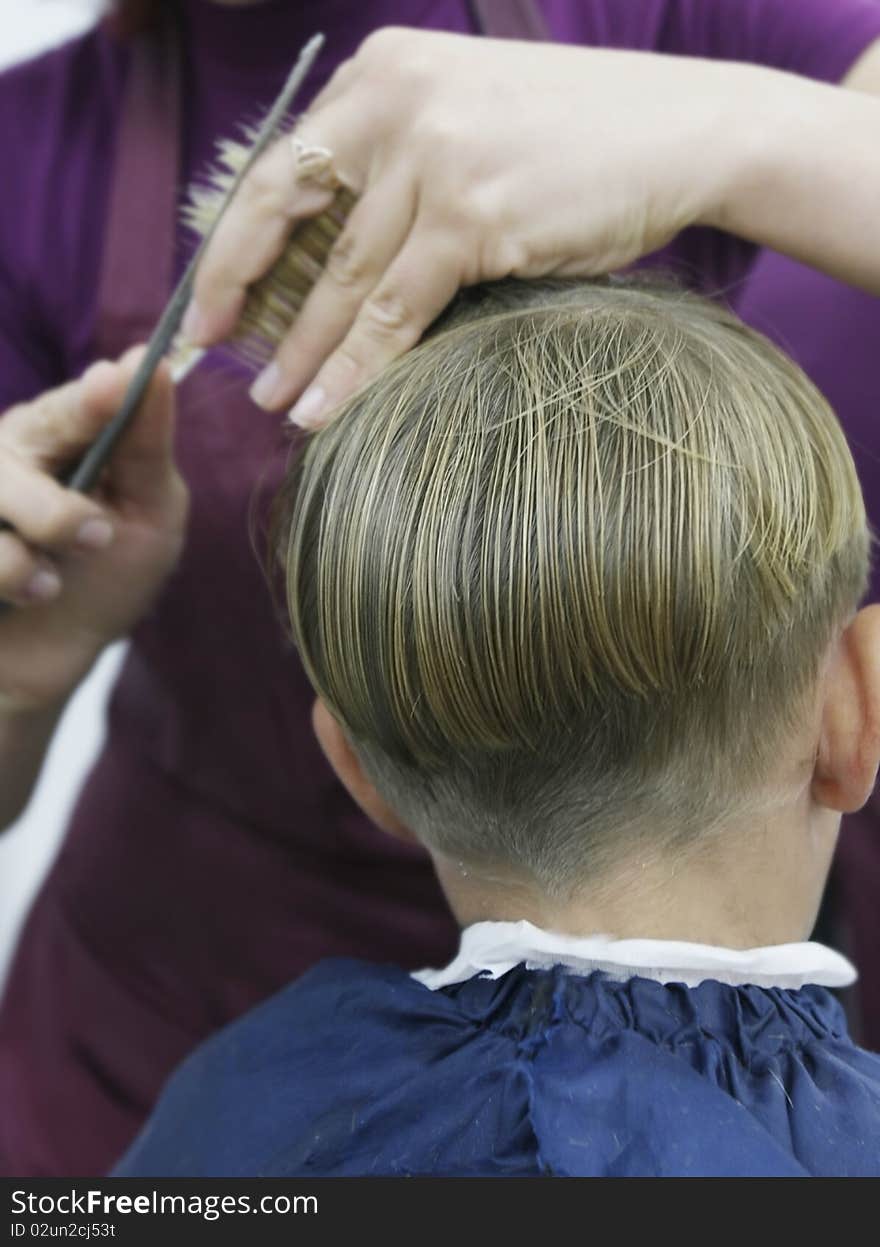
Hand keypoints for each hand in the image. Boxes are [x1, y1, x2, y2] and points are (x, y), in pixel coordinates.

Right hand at [0, 350, 187, 711]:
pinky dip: (5, 584)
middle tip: (94, 540)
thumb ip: (147, 447)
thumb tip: (156, 362)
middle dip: (56, 512)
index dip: (90, 400)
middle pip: (17, 447)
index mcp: (56, 435)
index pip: (71, 405)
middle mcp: (4, 455)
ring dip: (25, 562)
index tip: (112, 386)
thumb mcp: (148, 515)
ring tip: (48, 587)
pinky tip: (13, 602)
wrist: (50, 663)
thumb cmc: (106, 581)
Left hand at [183, 29, 742, 425]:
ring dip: (303, 350)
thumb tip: (333, 256)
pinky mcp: (473, 216)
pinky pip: (396, 310)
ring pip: (343, 277)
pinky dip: (358, 366)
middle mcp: (396, 102)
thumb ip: (396, 162)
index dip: (236, 240)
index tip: (211, 297)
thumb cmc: (580, 135)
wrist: (686, 132)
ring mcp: (434, 158)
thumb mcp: (467, 117)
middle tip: (211, 350)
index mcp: (383, 72)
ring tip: (275, 402)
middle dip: (241, 292)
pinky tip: (326, 406)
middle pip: (290, 215)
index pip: (282, 165)